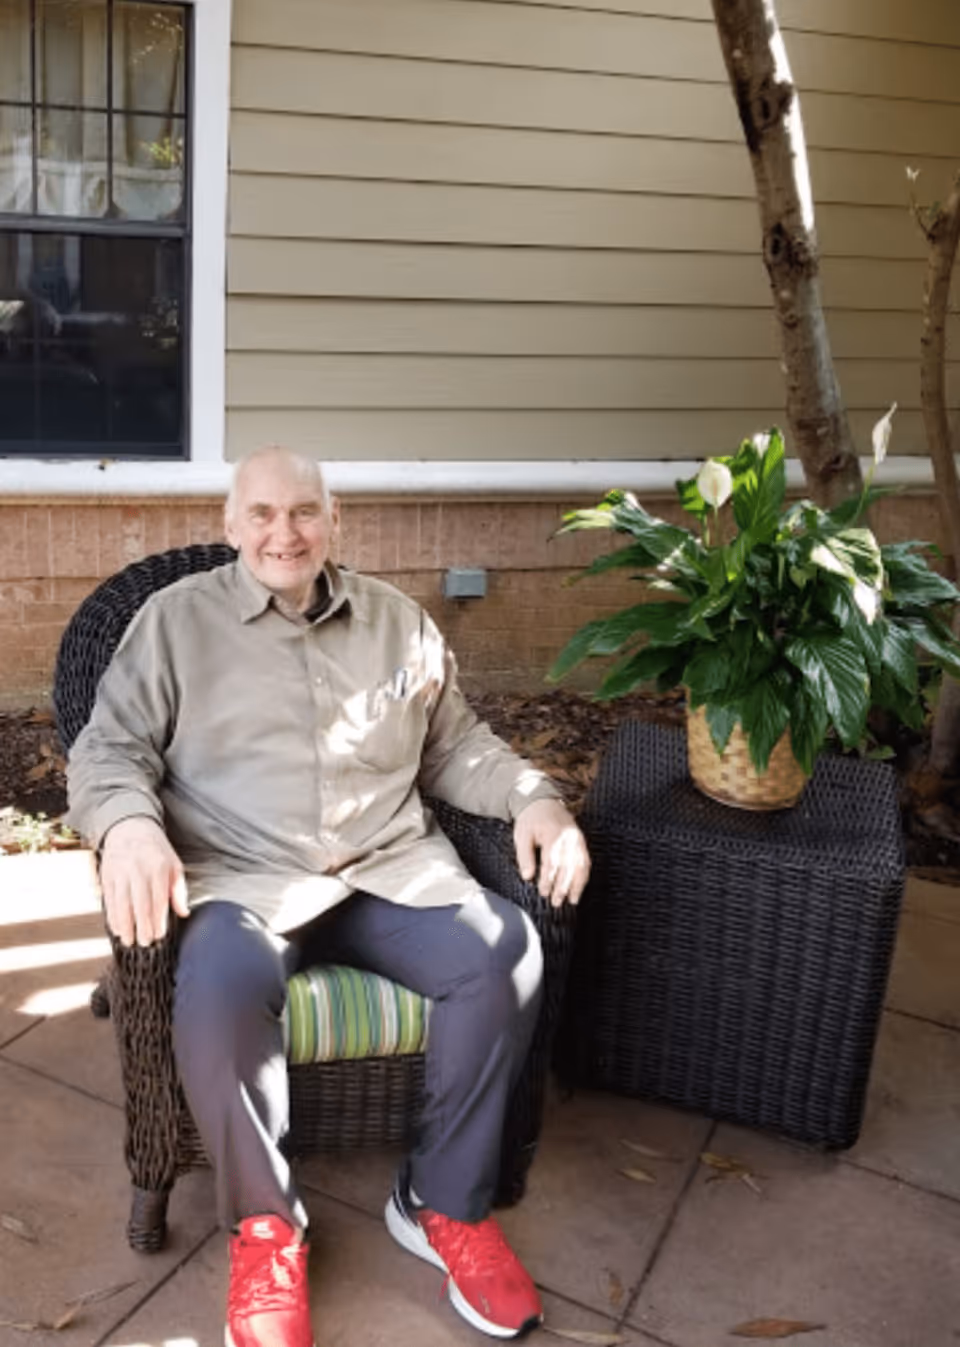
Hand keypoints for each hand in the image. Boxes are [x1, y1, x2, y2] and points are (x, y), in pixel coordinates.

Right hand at [99, 817, 188, 946]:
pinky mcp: (107, 876)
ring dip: (125, 925)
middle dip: (142, 927)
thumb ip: (179, 890)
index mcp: (159, 868)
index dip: (158, 920)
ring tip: (129, 941)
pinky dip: (112, 916)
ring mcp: (120, 874)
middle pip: (139, 905)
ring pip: (121, 904)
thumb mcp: (174, 864)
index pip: (158, 900)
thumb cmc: (156, 850)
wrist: (130, 828)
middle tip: (144, 943)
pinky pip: (109, 900)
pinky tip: (117, 928)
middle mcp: (138, 871)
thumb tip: (183, 913)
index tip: (159, 935)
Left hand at [513, 797, 590, 906]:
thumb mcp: (522, 835)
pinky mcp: (581, 842)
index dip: (548, 880)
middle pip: (569, 867)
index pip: (552, 862)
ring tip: (572, 900)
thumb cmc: (530, 820)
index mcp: (553, 835)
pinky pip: (586, 862)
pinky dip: (584, 877)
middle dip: (563, 887)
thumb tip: (527, 876)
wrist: (542, 800)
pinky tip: (579, 888)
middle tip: (556, 902)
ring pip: (581, 866)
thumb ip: (525, 856)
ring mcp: (578, 840)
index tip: (543, 893)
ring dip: (577, 885)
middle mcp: (569, 838)